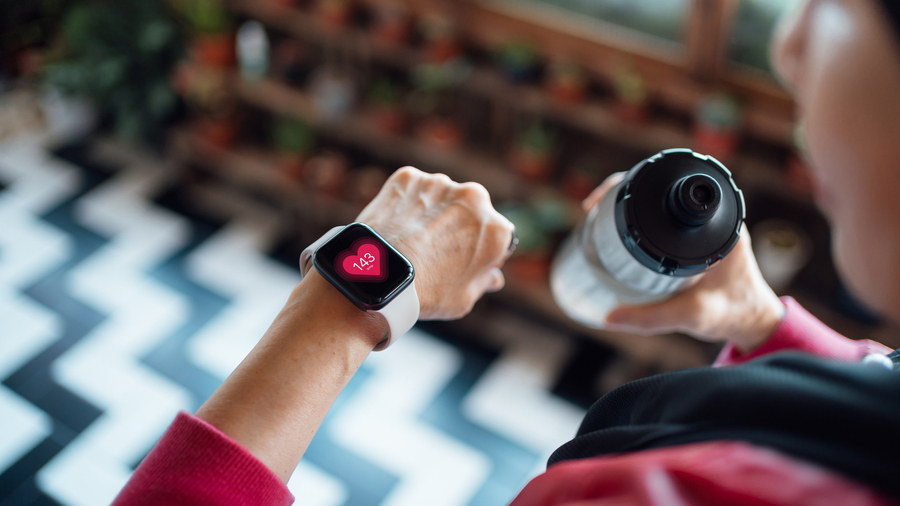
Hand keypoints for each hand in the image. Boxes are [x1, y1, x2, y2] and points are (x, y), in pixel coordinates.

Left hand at [356, 167, 514, 319]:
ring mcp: (439, 183)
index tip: (467, 262)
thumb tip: (492, 277)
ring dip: (434, 213)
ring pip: (442, 197)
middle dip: (461, 227)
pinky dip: (407, 203)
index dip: (483, 252)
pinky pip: (412, 190)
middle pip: (472, 211)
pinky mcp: (408, 177)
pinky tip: (397, 227)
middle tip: (437, 251)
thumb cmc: (424, 293)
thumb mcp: (464, 299)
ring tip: (413, 240)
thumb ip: (483, 282)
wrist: (376, 275)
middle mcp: (474, 197)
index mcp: (496, 229)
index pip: (499, 237)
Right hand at [584, 173, 784, 351]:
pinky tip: (621, 227)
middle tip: (594, 208)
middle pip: (663, 190)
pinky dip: (642, 217)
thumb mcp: (692, 317)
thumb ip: (652, 318)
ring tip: (600, 214)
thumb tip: (610, 318)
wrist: (754, 322)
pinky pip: (665, 217)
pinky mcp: (696, 237)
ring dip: (631, 202)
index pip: (673, 192)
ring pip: (662, 202)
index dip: (637, 187)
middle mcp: (714, 219)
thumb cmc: (734, 314)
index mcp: (721, 226)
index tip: (608, 199)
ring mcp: (705, 226)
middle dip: (624, 191)